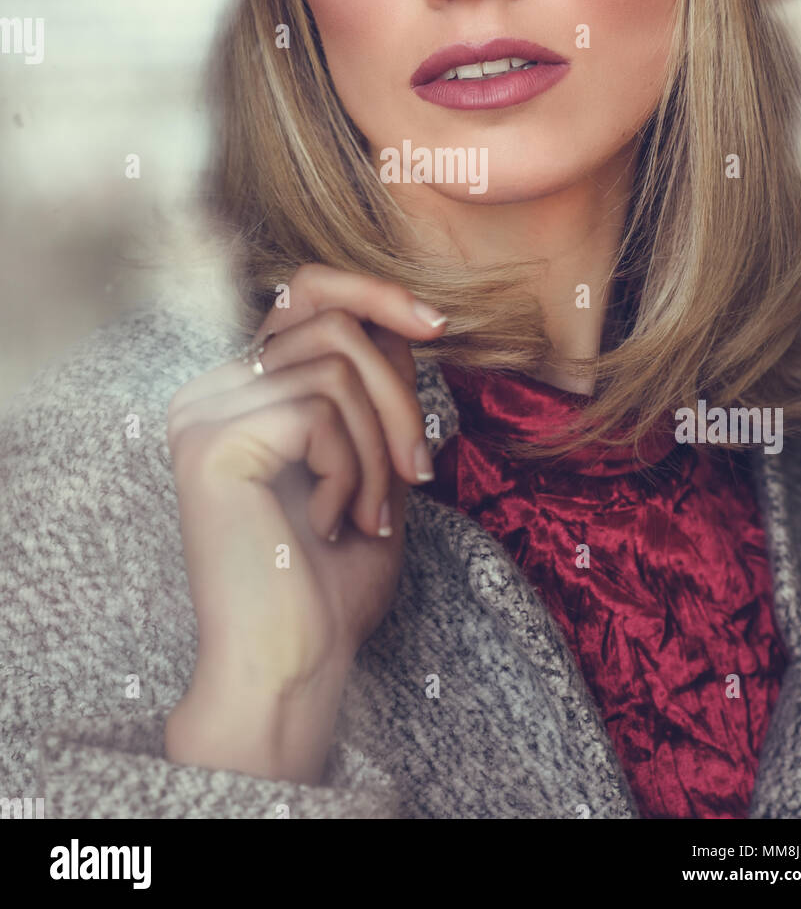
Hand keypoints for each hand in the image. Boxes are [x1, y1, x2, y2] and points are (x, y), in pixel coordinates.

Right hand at [164, 264, 446, 779]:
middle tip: (419, 473)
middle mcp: (210, 392)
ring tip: (372, 513)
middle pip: (333, 325)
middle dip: (398, 398)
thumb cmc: (330, 583)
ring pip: (336, 369)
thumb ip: (375, 396)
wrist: (292, 666)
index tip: (439, 323)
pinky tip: (336, 523)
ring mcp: (203, 413)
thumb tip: (402, 321)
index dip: (373, 291)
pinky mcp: (212, 443)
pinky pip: (318, 411)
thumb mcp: (371, 467)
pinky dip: (352, 469)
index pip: (303, 293)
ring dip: (381, 446)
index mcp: (240, 393)